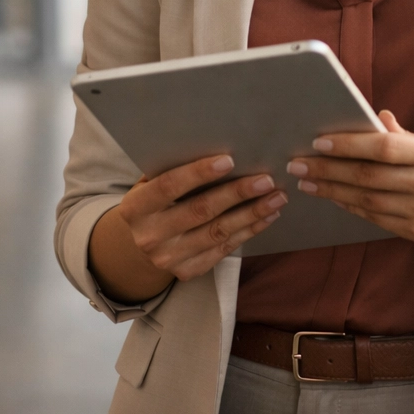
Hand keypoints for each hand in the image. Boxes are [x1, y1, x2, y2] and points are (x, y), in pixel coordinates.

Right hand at [105, 154, 288, 285]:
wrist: (141, 245)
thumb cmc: (155, 201)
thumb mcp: (151, 183)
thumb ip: (173, 167)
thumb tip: (218, 142)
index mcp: (136, 208)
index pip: (169, 186)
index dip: (198, 173)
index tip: (229, 160)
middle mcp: (150, 236)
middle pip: (200, 211)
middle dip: (237, 194)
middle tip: (266, 180)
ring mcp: (169, 258)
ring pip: (218, 232)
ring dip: (252, 213)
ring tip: (277, 197)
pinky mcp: (188, 271)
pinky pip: (225, 249)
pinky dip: (249, 231)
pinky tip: (268, 216)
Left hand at [285, 111, 413, 248]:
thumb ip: (403, 136)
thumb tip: (374, 118)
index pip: (384, 147)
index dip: (348, 145)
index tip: (319, 142)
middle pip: (368, 177)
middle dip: (328, 170)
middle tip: (298, 164)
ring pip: (366, 201)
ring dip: (331, 190)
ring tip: (307, 181)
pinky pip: (375, 219)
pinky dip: (350, 207)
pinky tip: (333, 197)